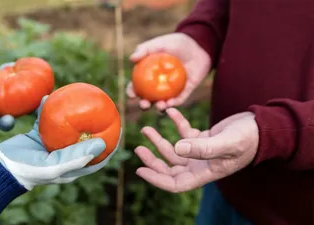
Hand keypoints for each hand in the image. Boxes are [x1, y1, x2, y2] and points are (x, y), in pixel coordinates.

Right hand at [0, 96, 121, 189]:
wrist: (0, 167)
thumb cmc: (29, 170)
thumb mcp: (55, 166)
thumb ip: (77, 156)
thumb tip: (103, 143)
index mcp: (72, 166)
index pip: (98, 156)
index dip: (111, 144)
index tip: (119, 128)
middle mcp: (64, 155)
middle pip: (84, 138)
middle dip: (93, 124)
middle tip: (101, 106)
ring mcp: (51, 145)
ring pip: (66, 126)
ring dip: (71, 113)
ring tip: (77, 96)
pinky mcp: (37, 136)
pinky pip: (46, 119)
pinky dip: (47, 109)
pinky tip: (49, 96)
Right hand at [127, 33, 210, 110]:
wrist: (199, 45)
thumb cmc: (176, 43)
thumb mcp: (159, 44)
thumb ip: (144, 49)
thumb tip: (131, 59)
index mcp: (148, 75)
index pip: (136, 86)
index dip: (132, 91)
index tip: (132, 94)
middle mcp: (158, 85)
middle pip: (147, 99)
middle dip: (143, 105)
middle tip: (144, 104)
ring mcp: (171, 90)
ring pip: (162, 103)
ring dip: (159, 107)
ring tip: (160, 105)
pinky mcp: (185, 92)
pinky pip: (178, 100)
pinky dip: (174, 104)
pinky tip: (171, 103)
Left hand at [135, 108, 257, 192]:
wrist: (263, 127)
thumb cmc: (249, 138)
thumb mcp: (227, 143)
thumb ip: (202, 148)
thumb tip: (177, 148)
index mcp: (205, 172)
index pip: (175, 183)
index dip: (156, 179)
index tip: (139, 170)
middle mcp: (200, 165)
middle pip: (170, 168)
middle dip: (153, 160)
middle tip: (138, 148)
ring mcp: (201, 152)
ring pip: (174, 150)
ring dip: (160, 141)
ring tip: (146, 128)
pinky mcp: (204, 138)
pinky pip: (185, 133)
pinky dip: (176, 123)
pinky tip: (169, 112)